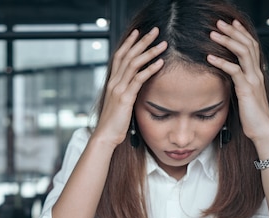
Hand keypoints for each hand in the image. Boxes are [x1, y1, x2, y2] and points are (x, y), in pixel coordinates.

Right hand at [94, 28, 166, 146]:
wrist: (105, 136)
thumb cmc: (113, 123)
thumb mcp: (118, 104)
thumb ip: (125, 92)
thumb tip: (134, 87)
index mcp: (112, 82)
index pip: (120, 56)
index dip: (129, 43)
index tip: (138, 32)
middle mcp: (114, 82)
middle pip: (128, 55)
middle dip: (142, 41)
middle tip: (155, 31)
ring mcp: (118, 89)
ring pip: (134, 64)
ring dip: (149, 52)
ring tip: (162, 44)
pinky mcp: (125, 98)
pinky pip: (139, 79)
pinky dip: (150, 69)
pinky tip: (160, 62)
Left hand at [207, 20, 268, 144]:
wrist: (263, 130)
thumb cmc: (252, 117)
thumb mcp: (245, 96)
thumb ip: (239, 84)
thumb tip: (229, 79)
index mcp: (257, 74)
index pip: (251, 46)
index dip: (242, 33)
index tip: (231, 24)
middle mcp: (257, 73)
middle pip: (247, 44)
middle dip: (233, 31)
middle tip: (219, 22)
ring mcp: (253, 80)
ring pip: (242, 52)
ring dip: (227, 41)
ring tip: (212, 34)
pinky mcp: (247, 89)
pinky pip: (235, 71)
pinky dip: (221, 62)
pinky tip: (209, 58)